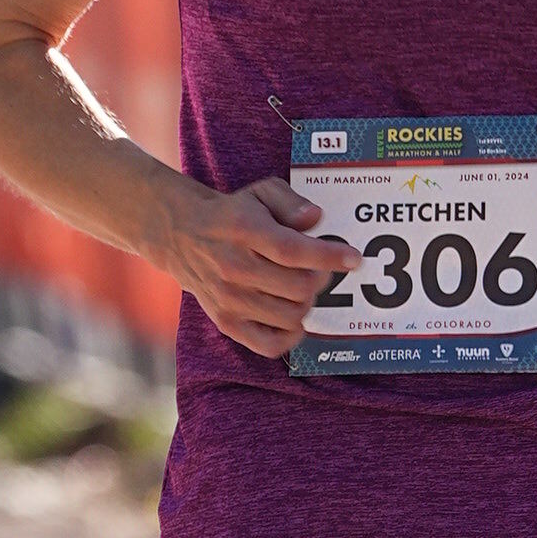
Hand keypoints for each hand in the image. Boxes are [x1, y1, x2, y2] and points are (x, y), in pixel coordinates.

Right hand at [159, 172, 350, 355]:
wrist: (183, 235)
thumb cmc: (232, 215)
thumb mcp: (260, 193)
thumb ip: (291, 202)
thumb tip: (315, 218)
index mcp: (244, 231)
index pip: (293, 251)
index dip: (329, 257)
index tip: (353, 259)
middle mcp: (234, 267)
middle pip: (298, 287)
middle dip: (321, 278)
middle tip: (320, 269)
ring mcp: (229, 299)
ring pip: (290, 314)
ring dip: (307, 302)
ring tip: (302, 288)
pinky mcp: (226, 322)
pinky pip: (269, 344)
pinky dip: (291, 335)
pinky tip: (294, 318)